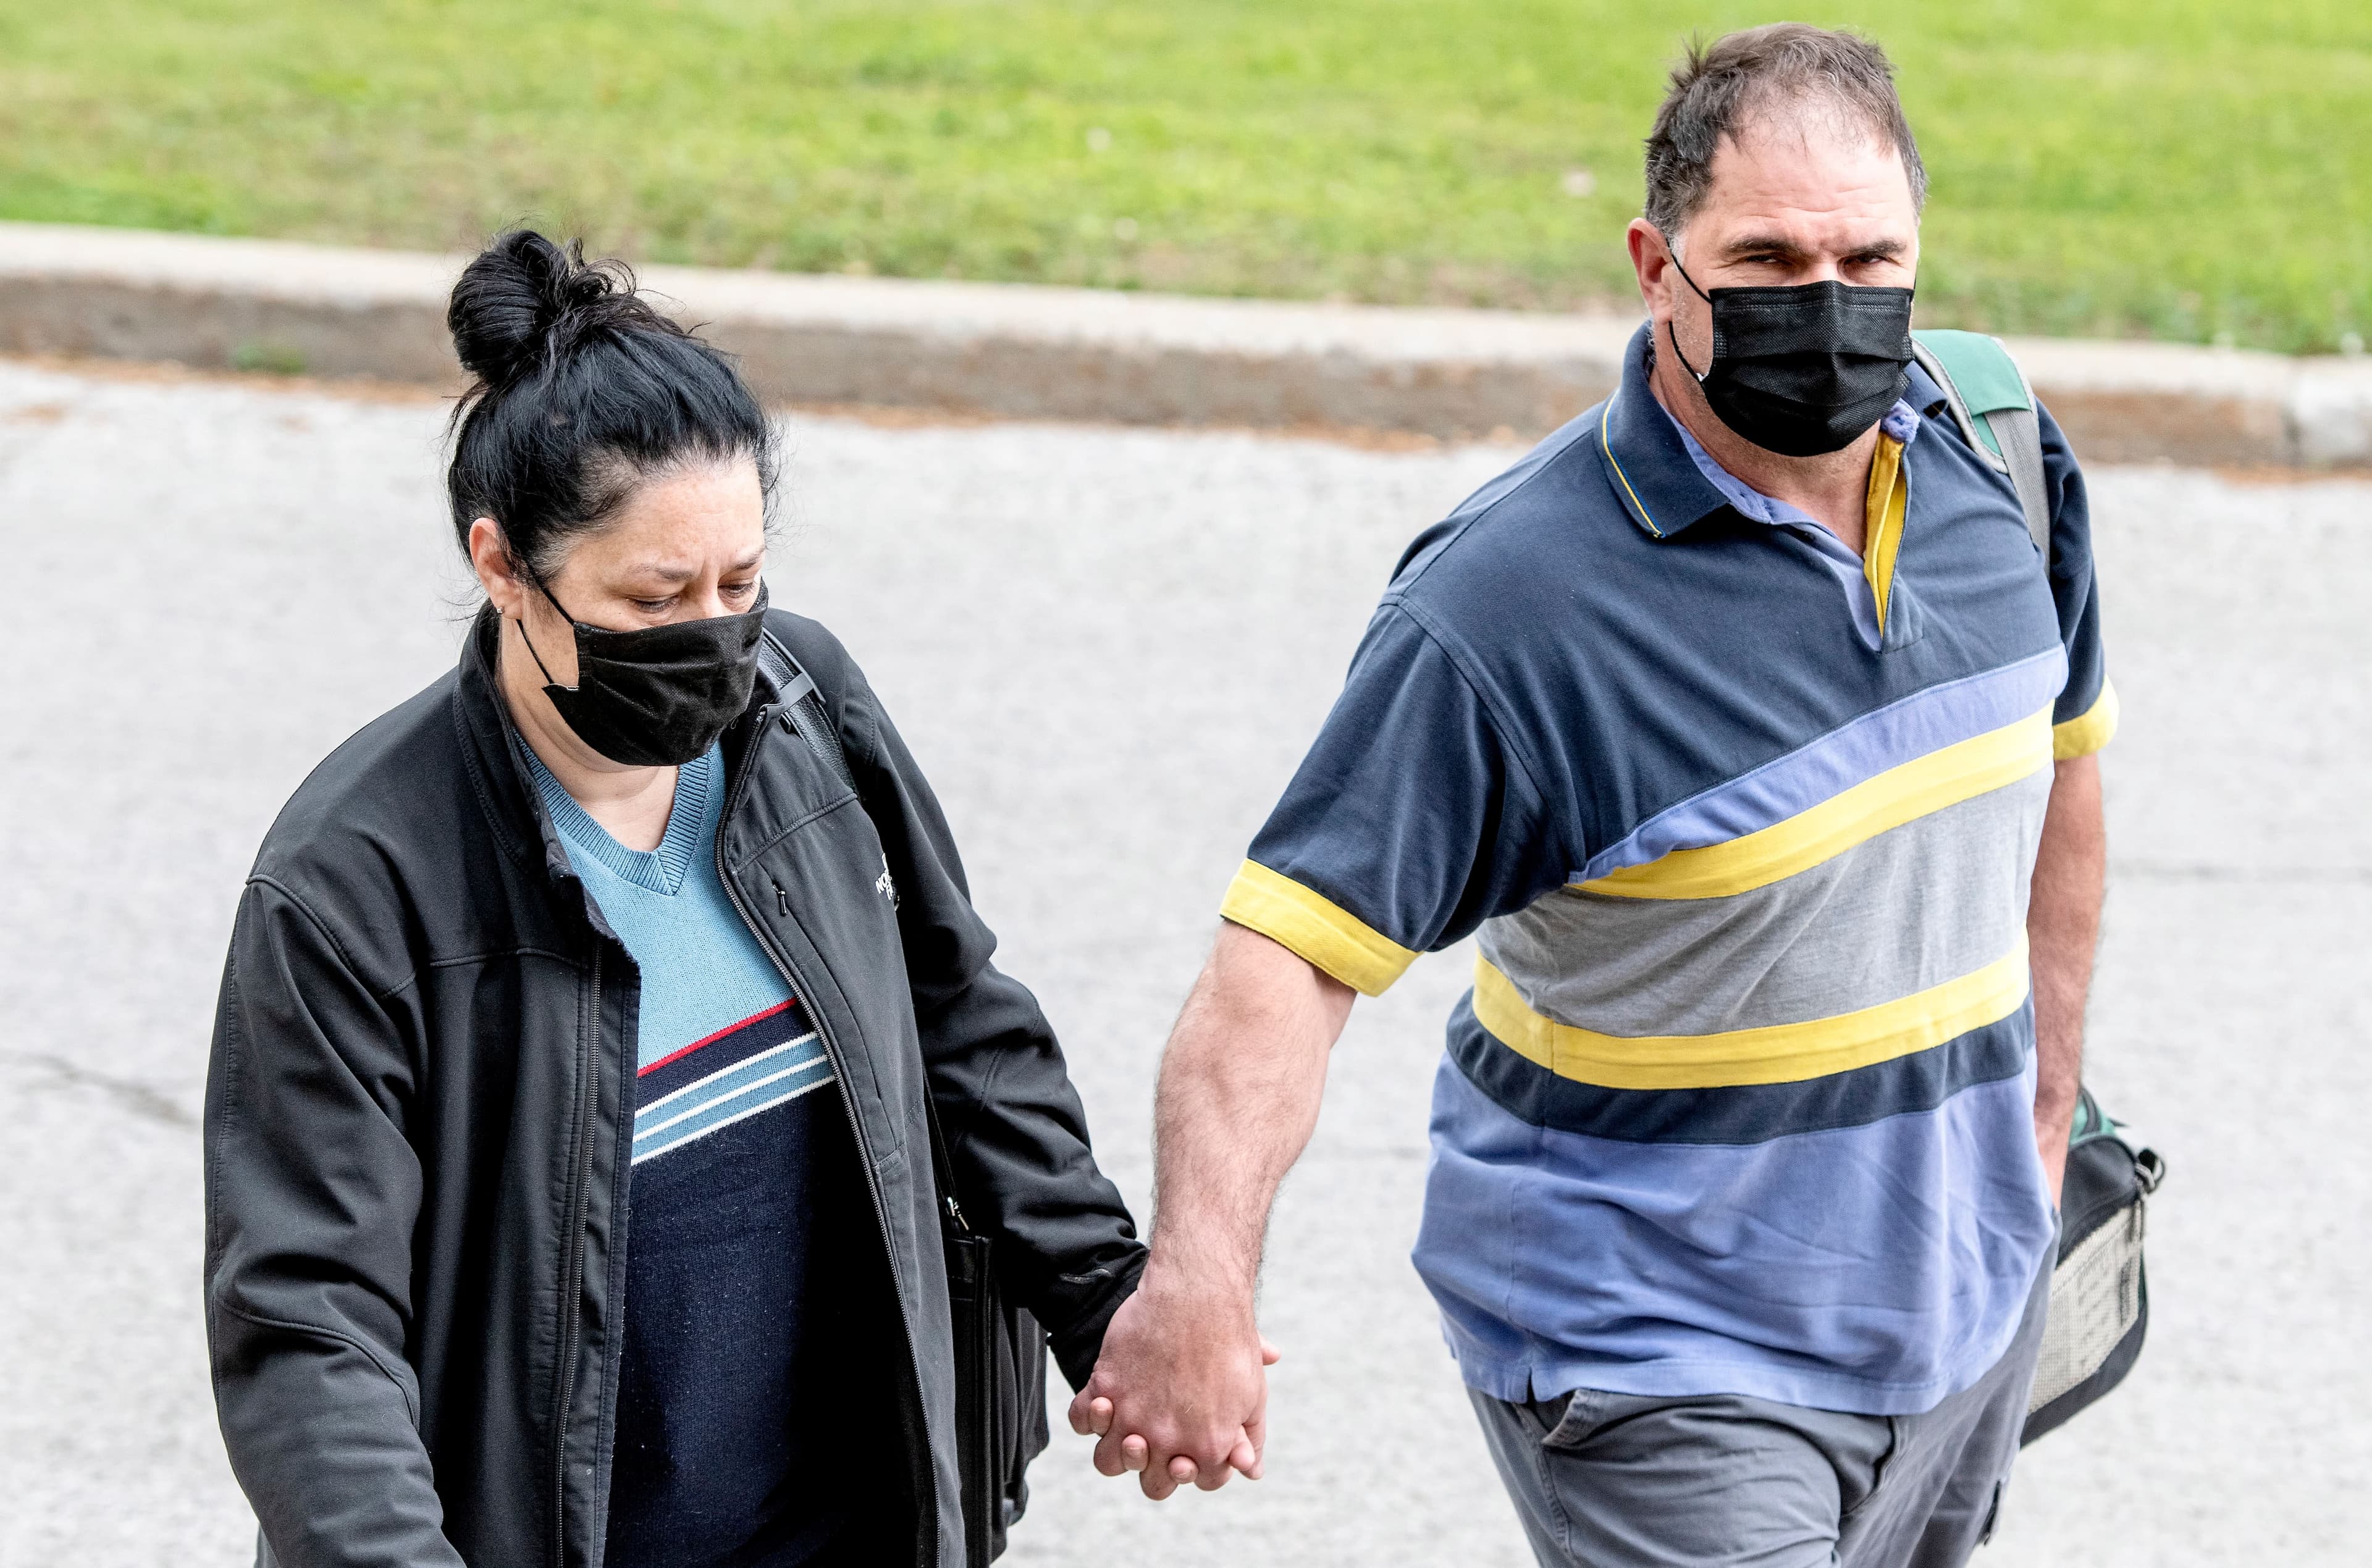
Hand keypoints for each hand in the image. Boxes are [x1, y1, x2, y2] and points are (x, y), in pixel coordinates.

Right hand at [1066, 1273, 1280, 1499]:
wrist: (1197, 1294)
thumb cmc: (1230, 1341)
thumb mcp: (1254, 1393)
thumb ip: (1251, 1437)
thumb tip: (1250, 1471)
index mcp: (1208, 1446)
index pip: (1200, 1481)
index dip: (1199, 1465)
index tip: (1196, 1445)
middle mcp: (1165, 1439)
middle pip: (1151, 1485)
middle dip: (1156, 1468)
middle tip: (1159, 1440)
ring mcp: (1131, 1415)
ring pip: (1108, 1462)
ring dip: (1117, 1450)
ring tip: (1127, 1424)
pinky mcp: (1106, 1385)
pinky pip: (1081, 1419)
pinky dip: (1088, 1415)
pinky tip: (1106, 1399)